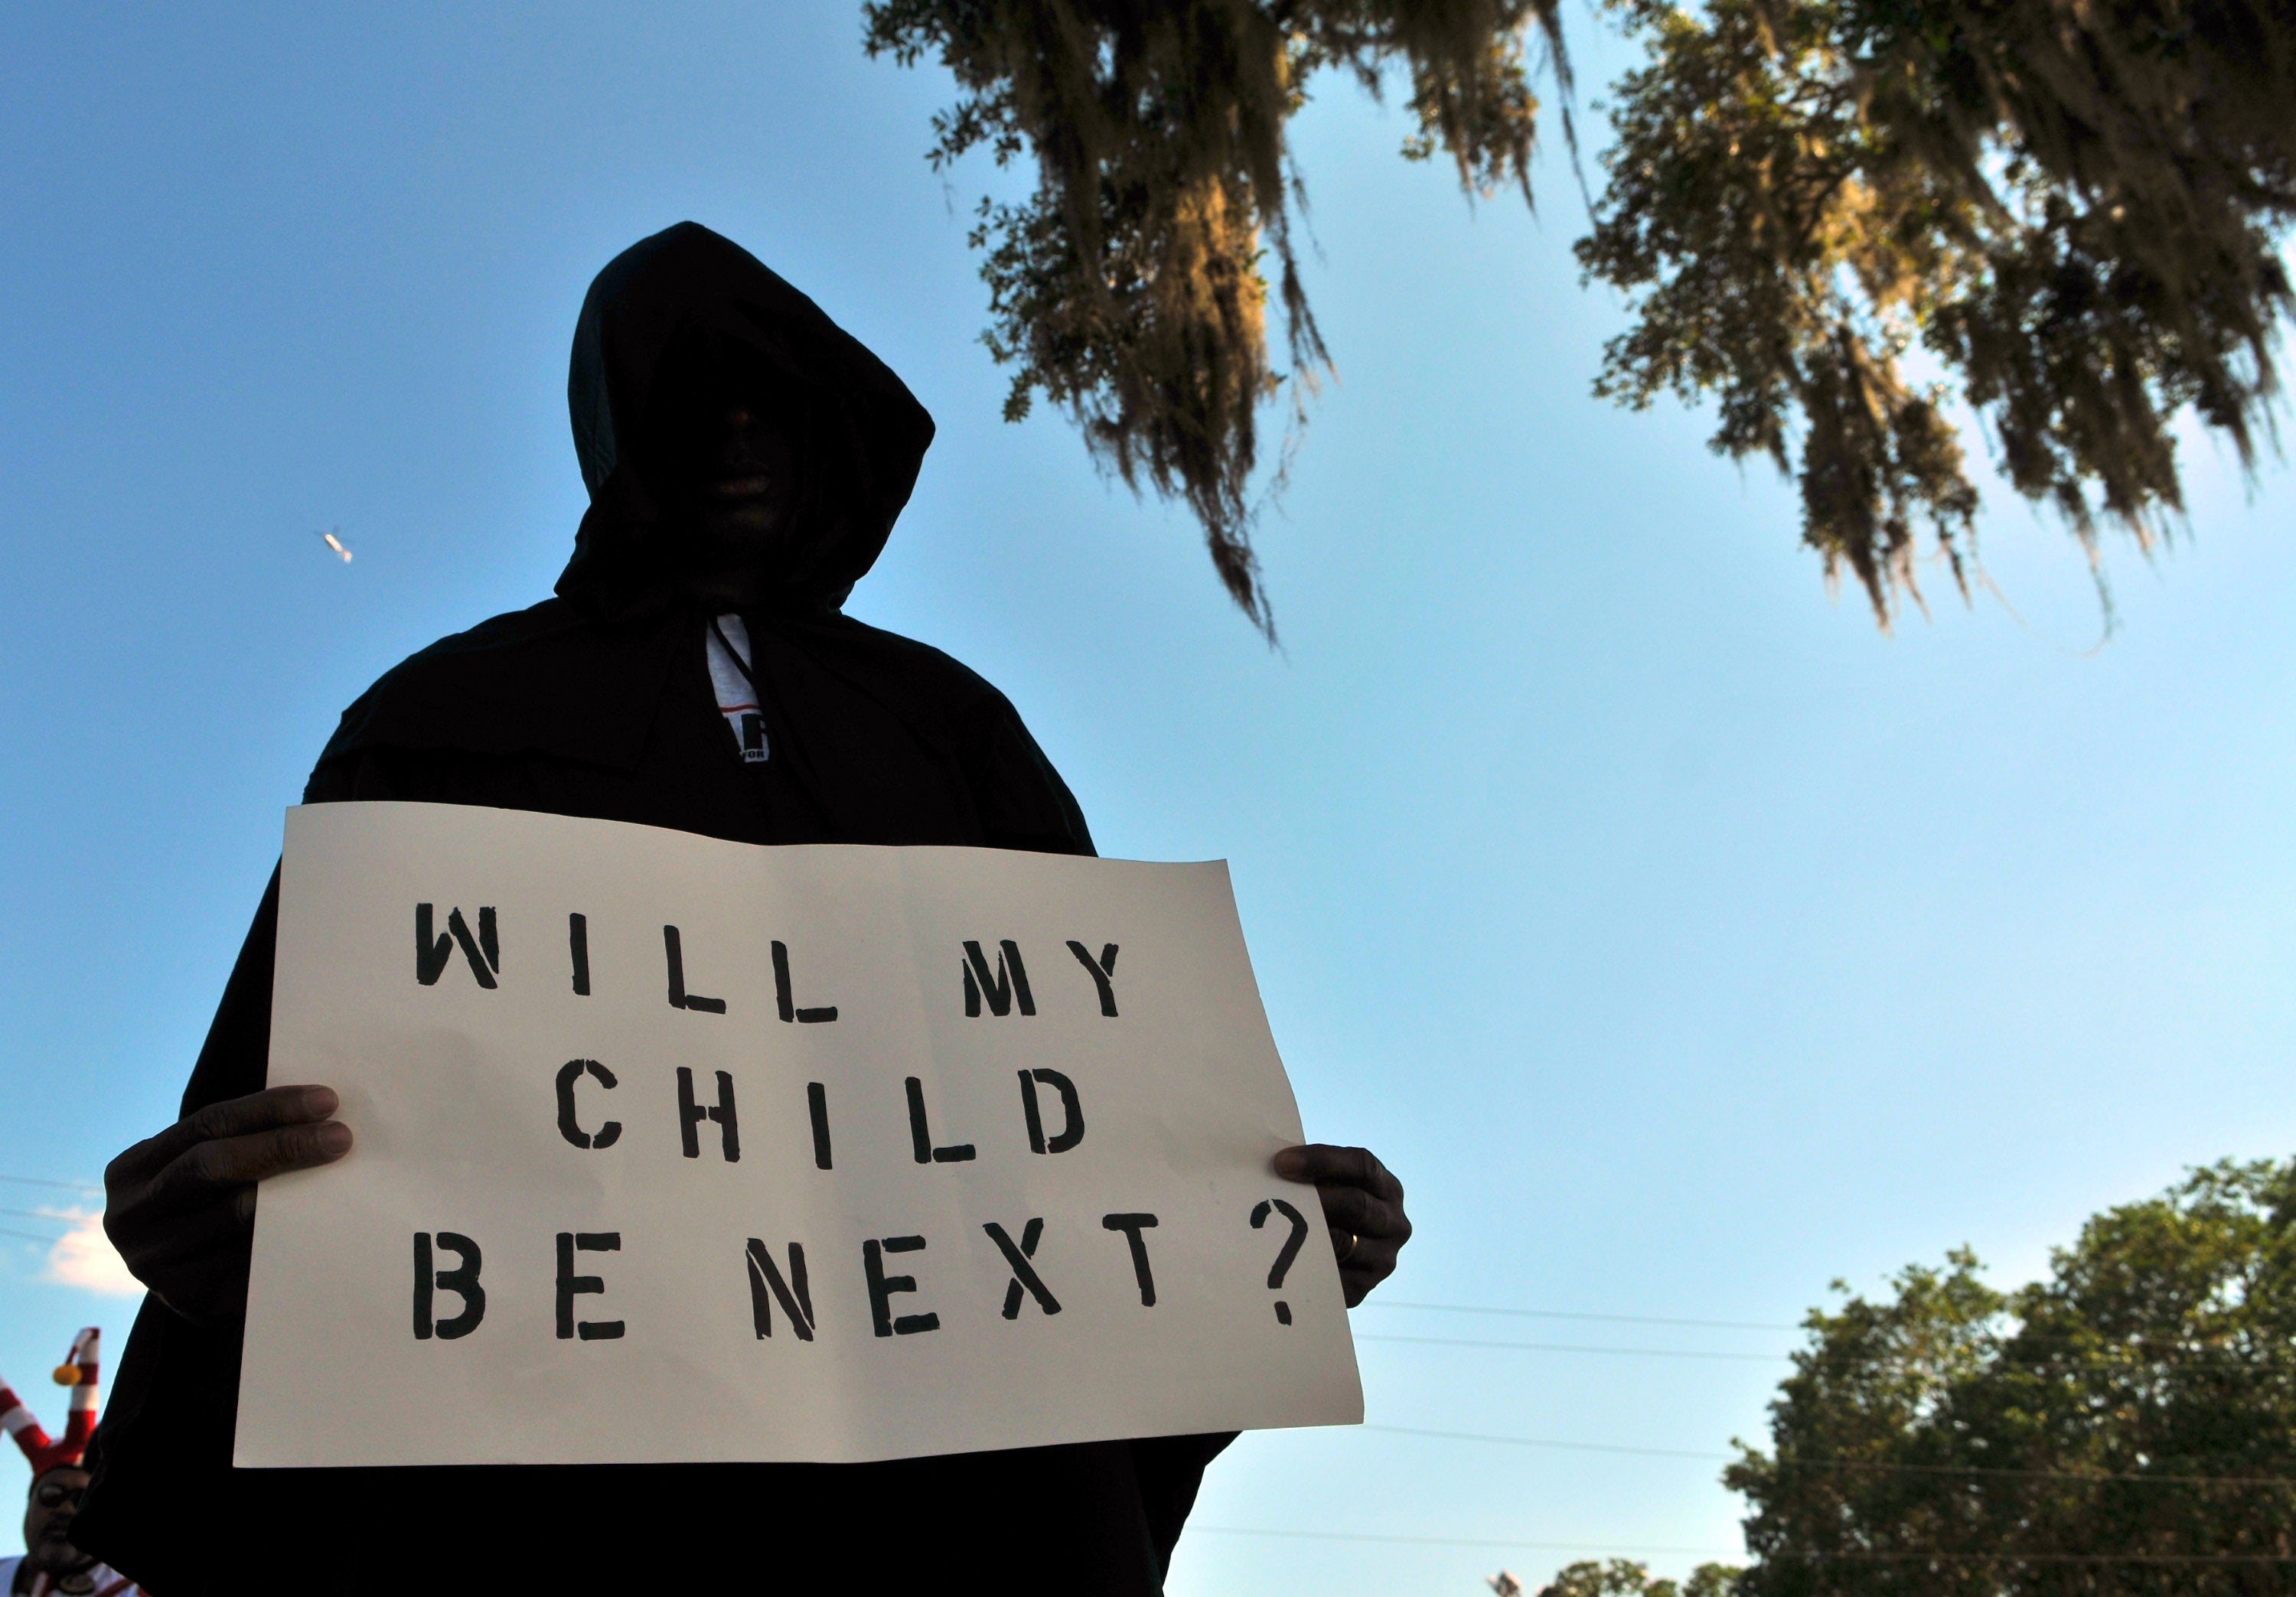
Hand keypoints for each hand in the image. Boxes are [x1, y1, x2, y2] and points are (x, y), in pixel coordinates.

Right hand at [103, 1086, 351, 1326]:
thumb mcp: (200, 1172)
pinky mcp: (186, 1296)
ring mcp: (152, 1260)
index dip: (268, 1108)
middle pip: (212, 1165)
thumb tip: (315, 1111)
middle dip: (282, 1145)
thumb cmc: (206, 1208)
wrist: (192, 1286)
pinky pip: (247, 1258)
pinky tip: (323, 1224)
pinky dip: (287, 1237)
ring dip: (292, 1193)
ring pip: (232, 1213)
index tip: (325, 1101)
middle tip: (340, 1137)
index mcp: (132, 1170)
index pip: (207, 1124)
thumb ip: (237, 1143)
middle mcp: (131, 1215)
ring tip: (340, 1177)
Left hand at [1273, 1144, 1409, 1307]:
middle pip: (1357, 1204)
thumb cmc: (1328, 1212)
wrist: (1339, 1265)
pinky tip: (1283, 1257)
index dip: (1323, 1160)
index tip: (1282, 1162)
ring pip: (1343, 1242)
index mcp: (1387, 1188)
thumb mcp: (1332, 1189)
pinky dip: (1307, 1264)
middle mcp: (1394, 1223)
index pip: (1362, 1165)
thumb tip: (1279, 1164)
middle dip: (1315, 1197)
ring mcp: (1383, 1258)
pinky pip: (1332, 1275)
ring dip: (1308, 1232)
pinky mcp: (1363, 1288)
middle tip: (1278, 1196)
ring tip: (1276, 1226)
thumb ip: (1315, 1175)